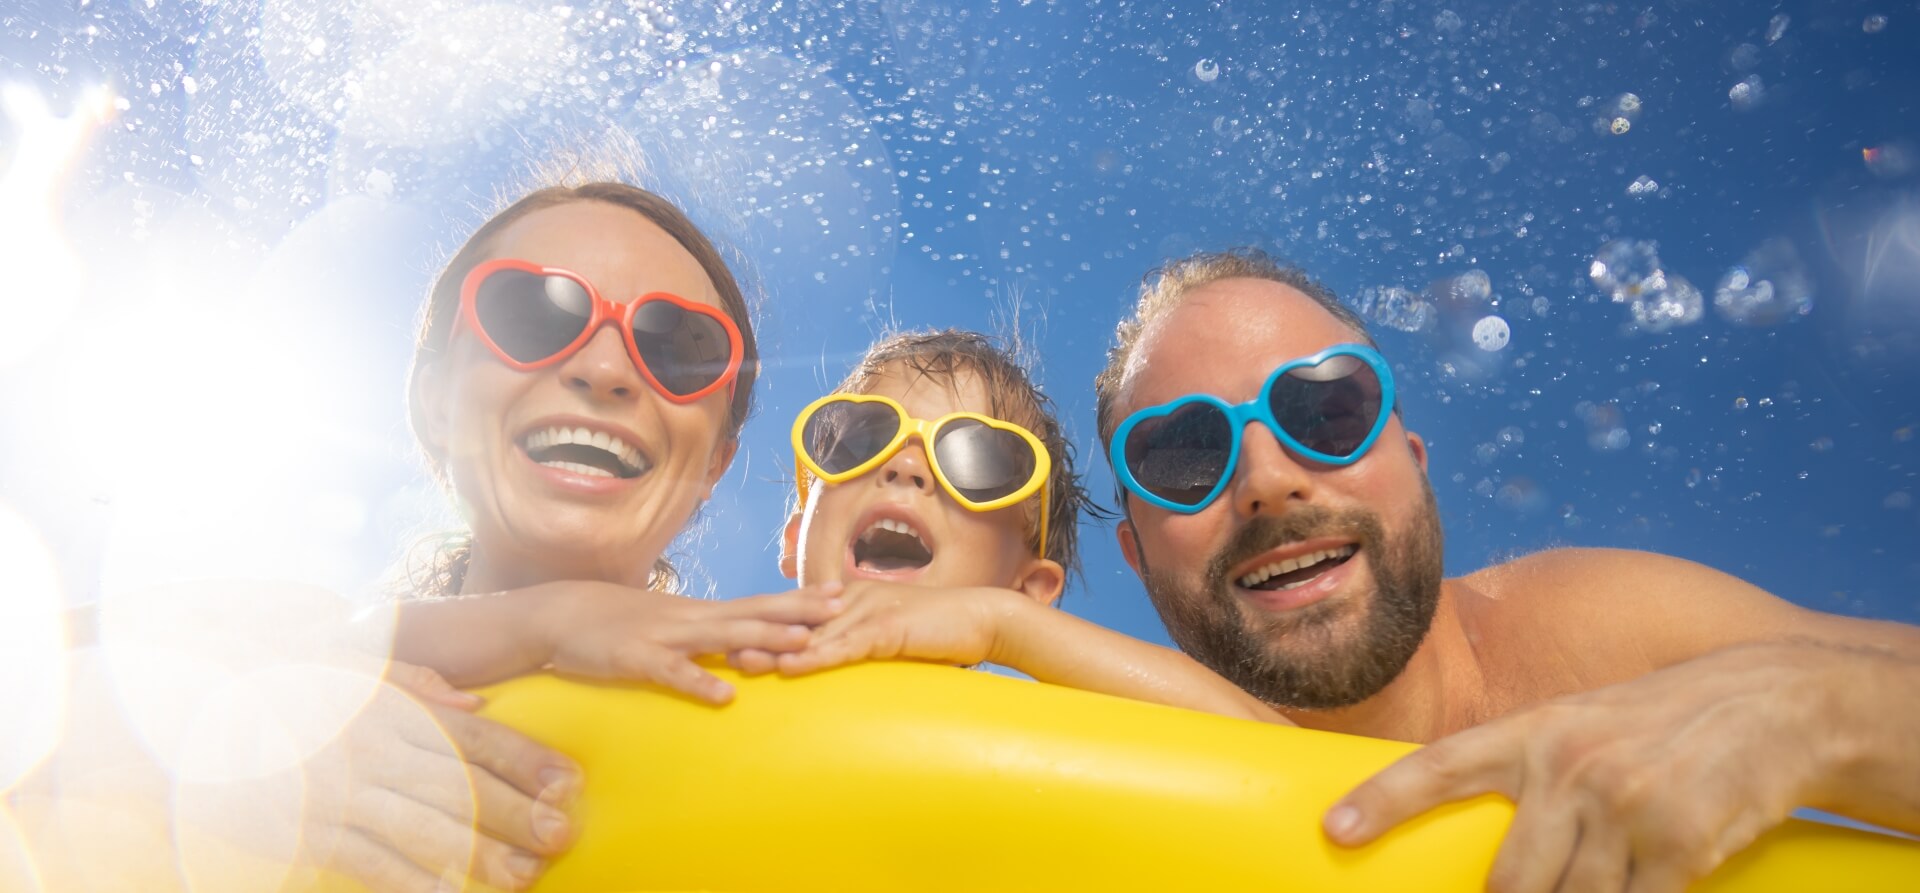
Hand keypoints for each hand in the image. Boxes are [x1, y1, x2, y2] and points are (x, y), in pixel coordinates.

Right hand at [179, 661, 579, 891]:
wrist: (190, 712)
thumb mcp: (346, 667)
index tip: (570, 780)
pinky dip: (410, 882)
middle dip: (515, 811)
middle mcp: (371, 748)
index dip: (524, 757)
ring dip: (475, 855)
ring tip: (521, 877)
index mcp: (388, 708)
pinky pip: (368, 860)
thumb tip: (475, 701)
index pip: (471, 733)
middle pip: (458, 783)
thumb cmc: (282, 688)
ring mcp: (339, 792)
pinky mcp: (308, 829)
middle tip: (562, 833)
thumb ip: (414, 680)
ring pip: (420, 826)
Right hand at [539, 581, 843, 702]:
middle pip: (754, 611)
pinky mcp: (637, 659)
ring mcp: (665, 636)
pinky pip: (673, 672)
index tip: (840, 592)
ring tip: (804, 643)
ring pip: (724, 635)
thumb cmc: (615, 624)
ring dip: (765, 638)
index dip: (799, 598)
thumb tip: (744, 647)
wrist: (559, 614)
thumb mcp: (667, 627)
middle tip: (843, 606)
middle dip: (800, 609)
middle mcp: (691, 618)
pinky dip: (699, 681)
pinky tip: (724, 695)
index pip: (758, 602)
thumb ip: (704, 636)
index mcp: (700, 613)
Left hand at [736, 581, 1016, 676]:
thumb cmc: (945, 629)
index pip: (803, 610)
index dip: (768, 621)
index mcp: (855, 597)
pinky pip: (844, 647)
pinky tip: (790, 667)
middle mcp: (856, 599)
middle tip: (720, 644)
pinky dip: (814, 658)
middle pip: (798, 618)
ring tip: (741, 658)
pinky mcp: (888, 630)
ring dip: (775, 646)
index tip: (733, 632)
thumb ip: (868, 639)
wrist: (986, 618)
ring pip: (814, 632)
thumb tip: (846, 655)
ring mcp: (871, 612)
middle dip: (759, 632)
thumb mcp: (897, 632)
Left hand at [1323, 642, 1843, 892]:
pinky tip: (1646, 888)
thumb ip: (1529, 775)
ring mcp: (1623, 806)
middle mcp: (1568, 766)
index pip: (1438, 766)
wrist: (1772, 705)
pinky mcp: (1679, 845)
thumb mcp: (1581, 726)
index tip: (1336, 828)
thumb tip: (1480, 849)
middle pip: (1508, 882)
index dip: (1383, 800)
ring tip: (1601, 878)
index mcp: (1534, 732)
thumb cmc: (1661, 723)